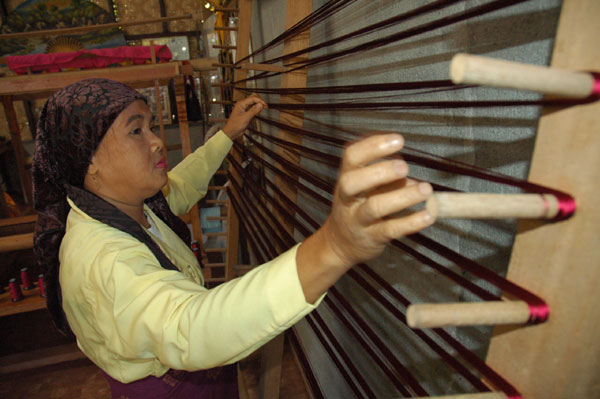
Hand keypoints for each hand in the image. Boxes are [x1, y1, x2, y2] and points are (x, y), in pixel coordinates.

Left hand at [222, 95, 267, 139]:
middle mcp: (242, 104)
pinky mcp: (246, 112)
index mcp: (241, 104)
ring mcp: (244, 108)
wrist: (232, 132)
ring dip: (258, 104)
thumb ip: (253, 111)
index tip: (265, 105)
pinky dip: (257, 108)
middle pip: (253, 97)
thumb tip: (260, 105)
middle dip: (259, 100)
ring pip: (253, 102)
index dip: (260, 101)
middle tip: (265, 106)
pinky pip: (253, 107)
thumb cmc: (235, 125)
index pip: (253, 98)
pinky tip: (259, 111)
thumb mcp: (245, 118)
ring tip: (264, 108)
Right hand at [322, 133, 434, 266]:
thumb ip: (384, 173)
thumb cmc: (358, 206)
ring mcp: (358, 219)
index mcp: (347, 177)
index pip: (352, 157)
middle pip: (353, 182)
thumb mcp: (364, 185)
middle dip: (379, 172)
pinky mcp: (372, 237)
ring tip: (425, 189)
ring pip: (375, 207)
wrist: (340, 243)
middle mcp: (348, 198)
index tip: (398, 139)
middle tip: (404, 167)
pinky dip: (411, 222)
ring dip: (402, 197)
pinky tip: (428, 215)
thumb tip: (407, 167)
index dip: (373, 146)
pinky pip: (391, 229)